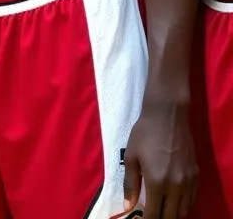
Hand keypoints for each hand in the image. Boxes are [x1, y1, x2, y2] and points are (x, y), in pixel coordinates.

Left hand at [123, 96, 196, 218]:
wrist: (167, 116)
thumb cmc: (144, 133)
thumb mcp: (131, 156)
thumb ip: (130, 184)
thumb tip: (128, 206)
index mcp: (157, 182)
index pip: (155, 214)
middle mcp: (176, 186)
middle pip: (172, 216)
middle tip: (151, 215)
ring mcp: (189, 182)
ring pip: (184, 211)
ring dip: (173, 215)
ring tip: (162, 211)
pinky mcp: (197, 175)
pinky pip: (192, 199)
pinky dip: (184, 206)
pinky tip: (174, 202)